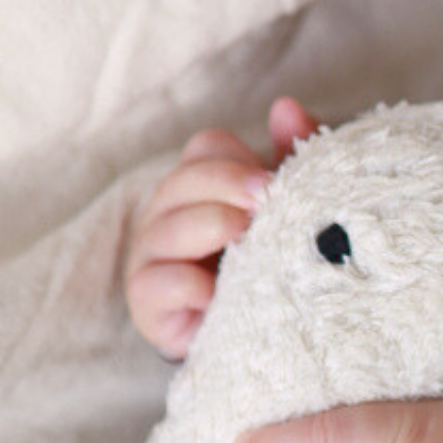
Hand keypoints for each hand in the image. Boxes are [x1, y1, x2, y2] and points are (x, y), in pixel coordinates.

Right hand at [125, 97, 318, 357]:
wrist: (258, 336)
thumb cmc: (268, 262)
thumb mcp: (287, 207)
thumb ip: (292, 157)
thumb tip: (287, 107)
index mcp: (203, 185)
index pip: (205, 149)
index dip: (234, 159)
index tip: (272, 180)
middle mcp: (169, 213)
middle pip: (182, 181)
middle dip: (225, 184)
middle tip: (267, 198)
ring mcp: (153, 257)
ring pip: (165, 229)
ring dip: (208, 226)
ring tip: (244, 236)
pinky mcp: (150, 304)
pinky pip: (154, 285)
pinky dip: (185, 285)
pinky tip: (216, 292)